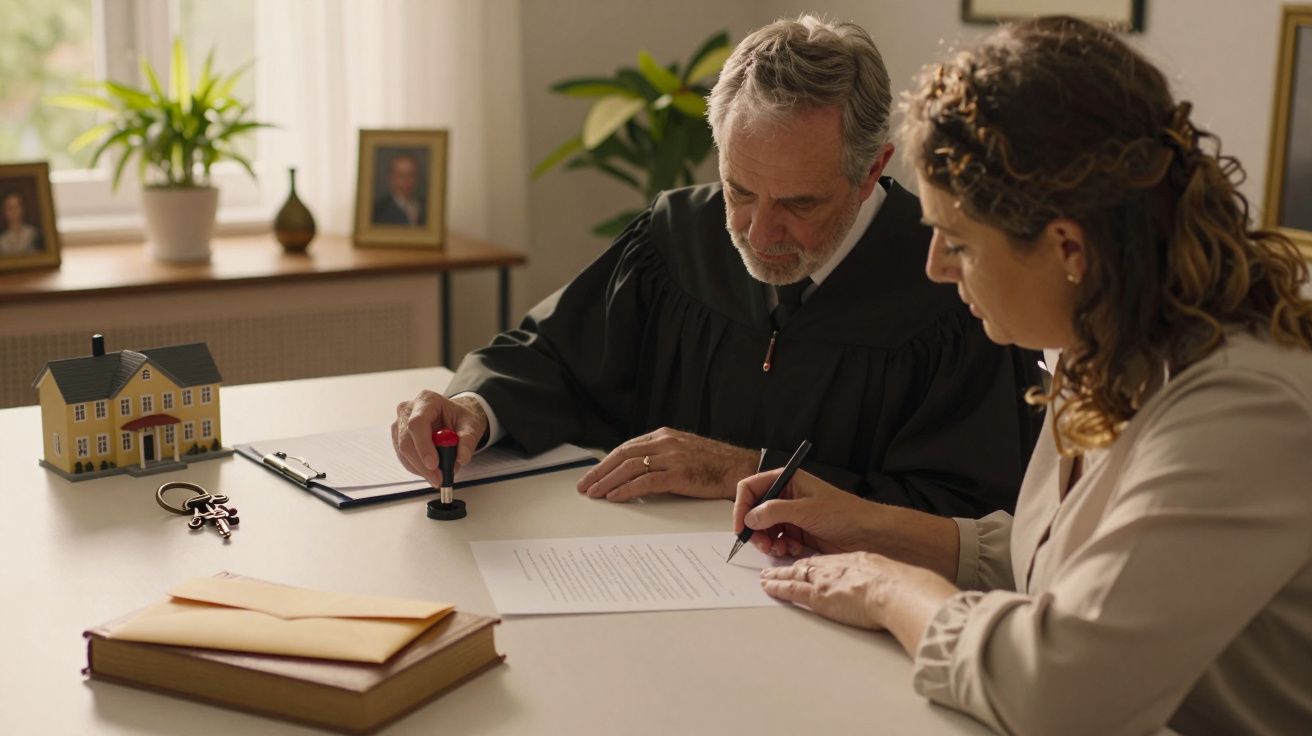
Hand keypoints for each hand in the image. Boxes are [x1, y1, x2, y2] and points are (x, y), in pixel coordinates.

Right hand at [391, 391, 488, 487]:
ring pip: (403, 452)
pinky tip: (431, 470)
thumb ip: (468, 440)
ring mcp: (400, 424)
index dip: (423, 446)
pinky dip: (417, 468)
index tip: (434, 464)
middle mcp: (408, 410)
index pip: (417, 424)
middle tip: (439, 479)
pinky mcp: (398, 438)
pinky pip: (404, 457)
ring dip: (420, 469)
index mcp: (427, 400)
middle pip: (406, 440)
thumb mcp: (472, 425)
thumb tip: (462, 457)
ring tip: (440, 475)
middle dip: (422, 464)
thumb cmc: (461, 418)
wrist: (455, 418)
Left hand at [576, 427, 756, 501]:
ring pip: (629, 468)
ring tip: (595, 493)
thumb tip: (636, 471)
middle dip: (600, 471)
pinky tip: (615, 497)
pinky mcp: (678, 474)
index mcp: (663, 436)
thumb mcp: (683, 451)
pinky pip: (645, 482)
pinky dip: (626, 490)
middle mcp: (664, 443)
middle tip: (584, 485)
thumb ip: (661, 456)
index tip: (593, 474)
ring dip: (607, 482)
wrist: (739, 468)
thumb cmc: (713, 464)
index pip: (626, 447)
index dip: (606, 462)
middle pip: (622, 455)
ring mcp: (671, 457)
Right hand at [732, 469, 884, 556]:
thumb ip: (774, 511)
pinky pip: (777, 540)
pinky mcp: (798, 532)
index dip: (742, 506)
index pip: (752, 487)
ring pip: (764, 528)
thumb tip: (750, 517)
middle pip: (755, 510)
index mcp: (788, 480)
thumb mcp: (806, 509)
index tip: (741, 526)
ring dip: (766, 541)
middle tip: (760, 543)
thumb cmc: (845, 513)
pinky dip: (779, 547)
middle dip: (754, 528)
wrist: (869, 534)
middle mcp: (787, 496)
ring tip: (777, 548)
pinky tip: (792, 549)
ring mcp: (792, 515)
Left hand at [760, 553, 957, 650]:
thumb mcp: (889, 574)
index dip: (815, 563)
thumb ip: (882, 578)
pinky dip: (778, 586)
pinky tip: (768, 586)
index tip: (807, 564)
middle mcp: (836, 567)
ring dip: (778, 575)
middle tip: (777, 565)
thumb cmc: (900, 586)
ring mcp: (825, 581)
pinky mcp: (819, 597)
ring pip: (795, 574)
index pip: (829, 561)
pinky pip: (792, 589)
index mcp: (854, 561)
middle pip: (808, 565)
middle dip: (791, 565)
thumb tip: (890, 588)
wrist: (898, 592)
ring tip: (766, 576)